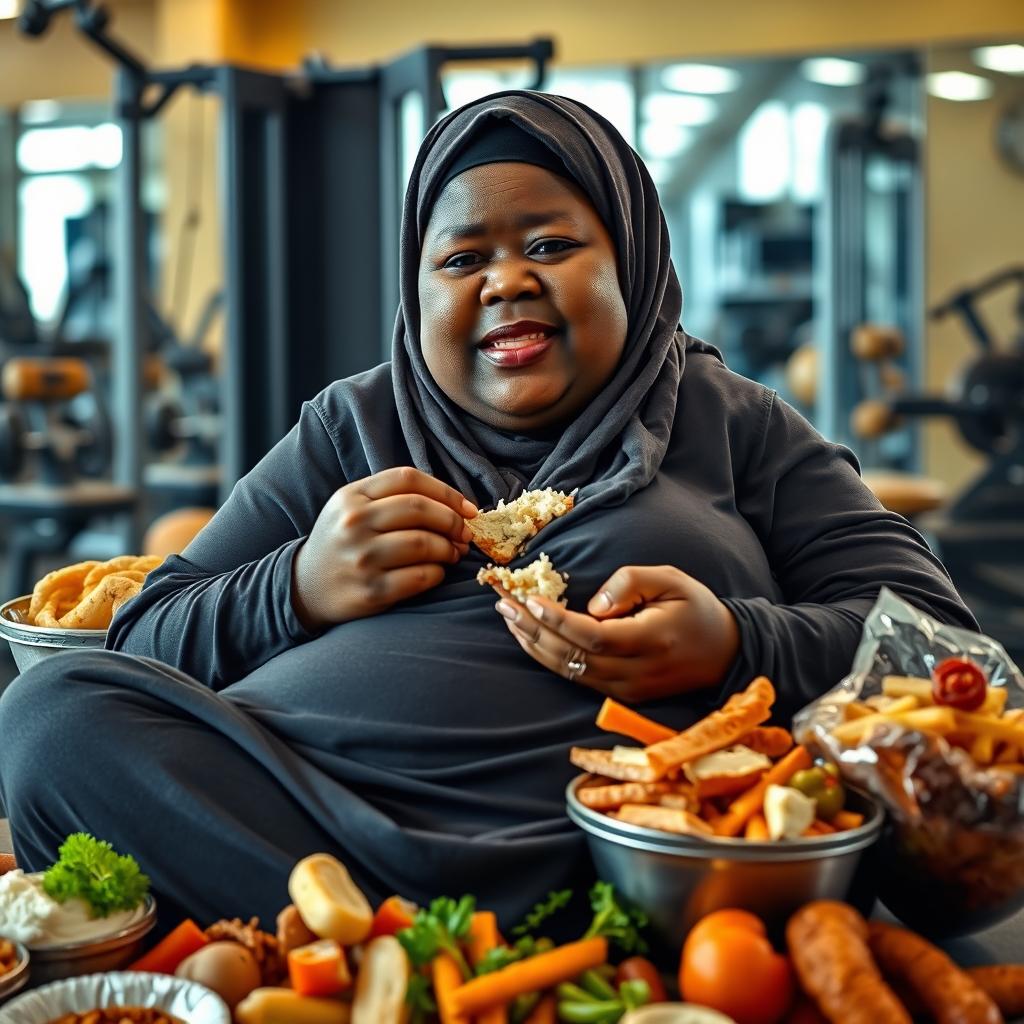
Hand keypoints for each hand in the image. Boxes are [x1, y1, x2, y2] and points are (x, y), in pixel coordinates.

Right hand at [293, 466, 476, 630]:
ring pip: (424, 543)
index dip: (447, 492)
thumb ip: (394, 497)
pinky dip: (438, 573)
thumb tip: (457, 507)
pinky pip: (421, 577)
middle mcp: (353, 523)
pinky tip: (436, 572)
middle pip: (420, 509)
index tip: (467, 509)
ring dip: (449, 549)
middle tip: (465, 534)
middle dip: (453, 521)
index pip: (409, 479)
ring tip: (452, 554)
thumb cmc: (343, 543)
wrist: (305, 588)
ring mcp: (361, 557)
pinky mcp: (371, 590)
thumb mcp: (353, 508)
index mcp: (352, 496)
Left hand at [492, 565, 739, 701]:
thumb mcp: (672, 580)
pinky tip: (529, 636)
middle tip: (502, 601)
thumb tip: (591, 605)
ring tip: (507, 615)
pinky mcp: (620, 695)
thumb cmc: (696, 608)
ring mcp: (626, 689)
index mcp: (650, 642)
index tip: (529, 599)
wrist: (725, 654)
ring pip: (568, 670)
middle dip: (532, 629)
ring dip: (533, 643)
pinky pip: (576, 677)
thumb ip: (631, 584)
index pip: (592, 636)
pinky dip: (548, 657)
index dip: (556, 620)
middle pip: (571, 656)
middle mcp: (635, 673)